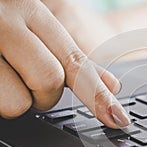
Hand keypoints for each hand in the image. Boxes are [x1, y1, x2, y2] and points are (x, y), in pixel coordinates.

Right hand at [0, 0, 129, 127]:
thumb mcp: (34, 30)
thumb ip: (70, 58)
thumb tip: (112, 85)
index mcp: (32, 12)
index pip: (75, 62)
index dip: (98, 95)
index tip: (117, 118)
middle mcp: (6, 23)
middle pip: (50, 82)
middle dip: (44, 94)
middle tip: (27, 79)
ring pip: (21, 102)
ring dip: (18, 99)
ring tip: (5, 77)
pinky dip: (0, 100)